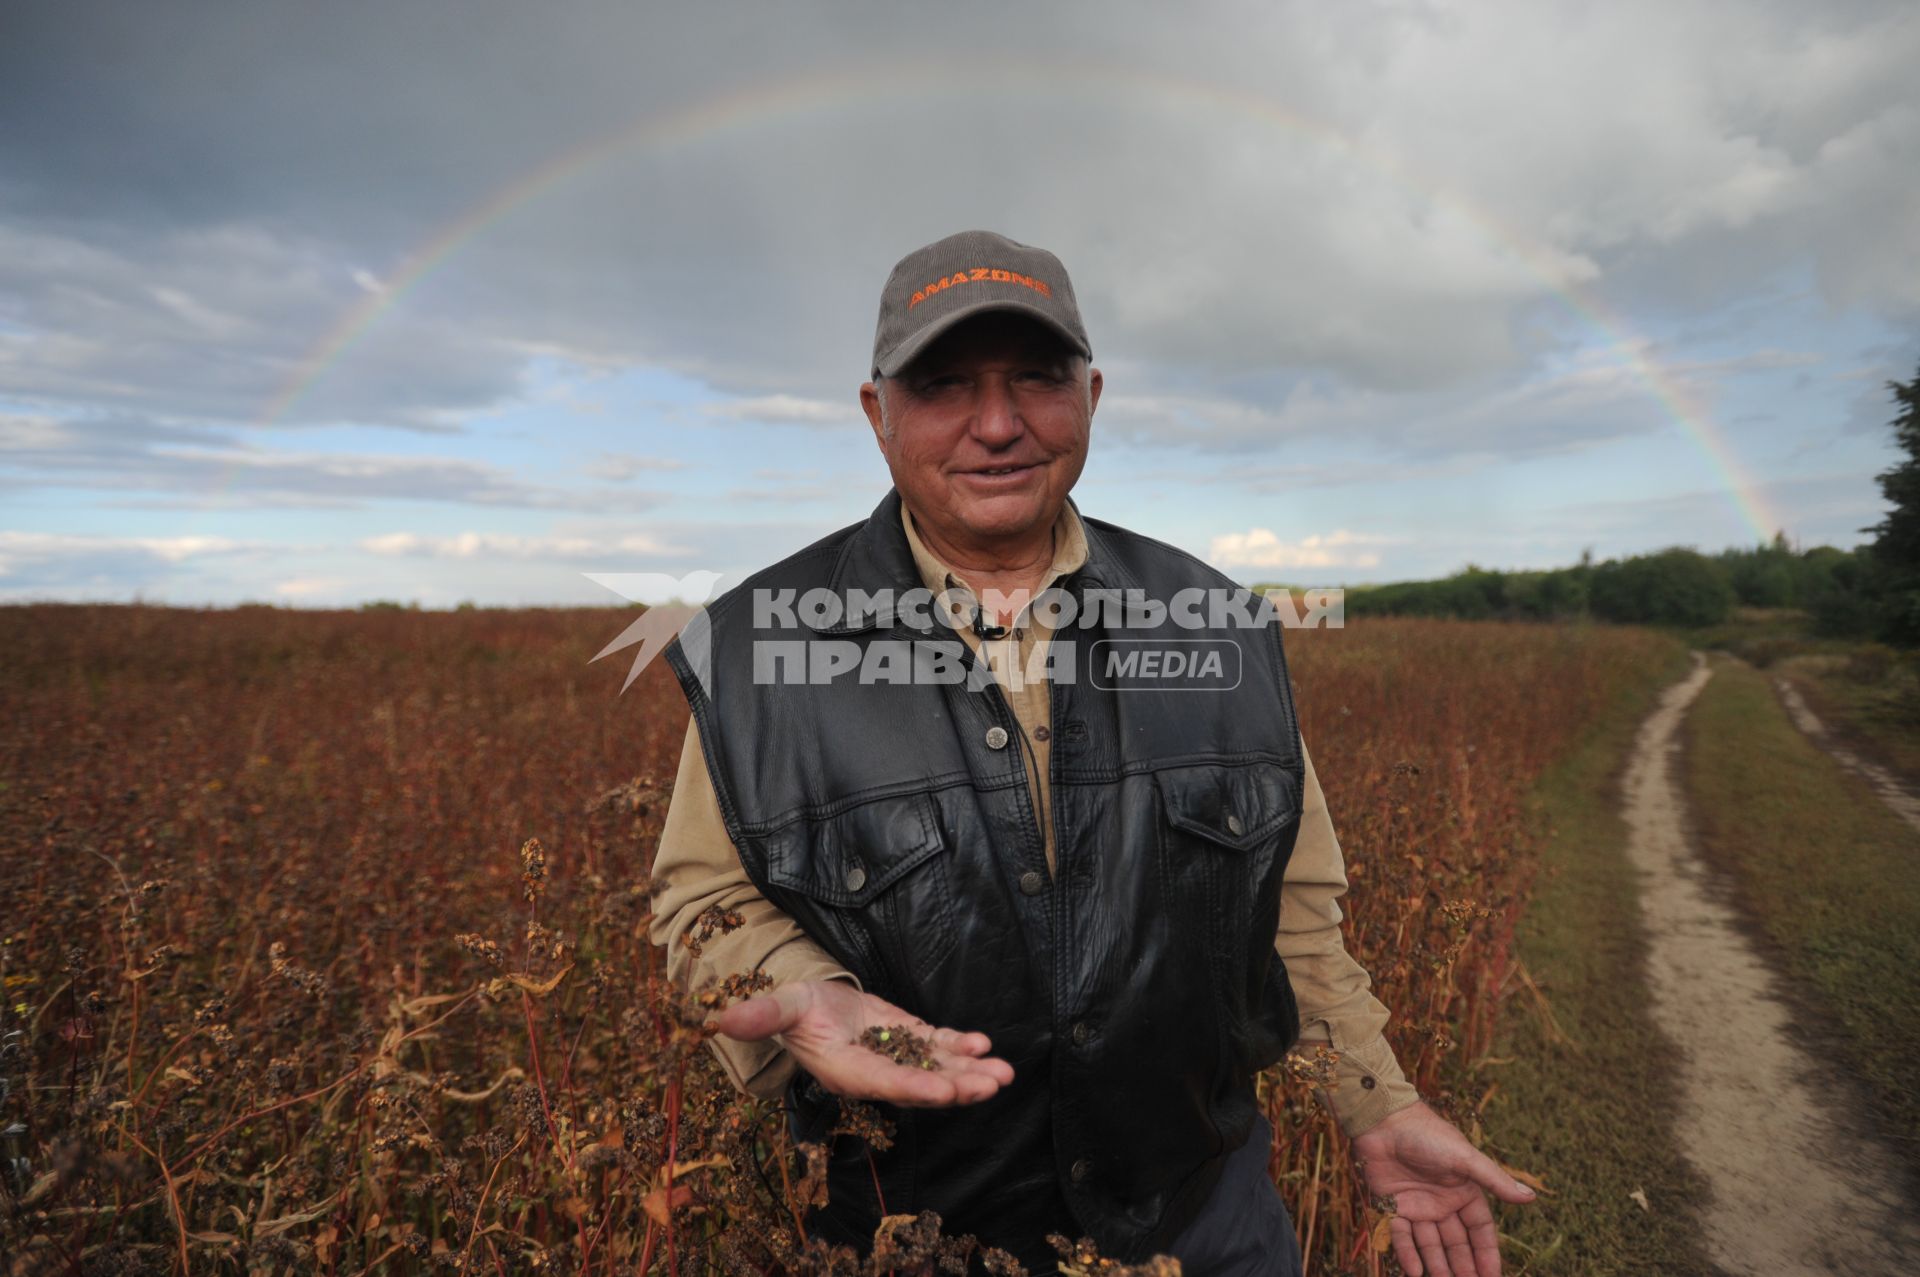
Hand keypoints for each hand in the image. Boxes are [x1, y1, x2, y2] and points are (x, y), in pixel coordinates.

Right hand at [708, 980, 1013, 1107]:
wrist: (807, 1003)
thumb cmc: (792, 1006)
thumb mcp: (780, 1004)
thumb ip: (761, 1013)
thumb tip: (722, 1017)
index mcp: (845, 1069)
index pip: (883, 1082)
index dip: (914, 1087)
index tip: (945, 1090)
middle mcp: (875, 1072)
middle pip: (921, 1086)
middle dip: (958, 1087)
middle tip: (991, 1085)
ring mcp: (896, 1057)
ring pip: (939, 1070)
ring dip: (972, 1072)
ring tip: (1005, 1073)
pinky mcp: (908, 1039)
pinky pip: (939, 1049)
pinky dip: (962, 1047)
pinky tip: (985, 1044)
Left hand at [1350, 1100, 1536, 1276]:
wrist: (1383, 1121)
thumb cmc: (1427, 1135)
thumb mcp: (1465, 1159)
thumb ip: (1494, 1180)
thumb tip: (1531, 1197)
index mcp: (1463, 1191)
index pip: (1480, 1229)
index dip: (1487, 1253)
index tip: (1493, 1276)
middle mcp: (1442, 1202)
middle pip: (1456, 1242)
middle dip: (1464, 1265)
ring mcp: (1417, 1206)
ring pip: (1430, 1244)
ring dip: (1438, 1265)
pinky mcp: (1391, 1206)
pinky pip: (1401, 1237)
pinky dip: (1407, 1254)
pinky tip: (1415, 1273)